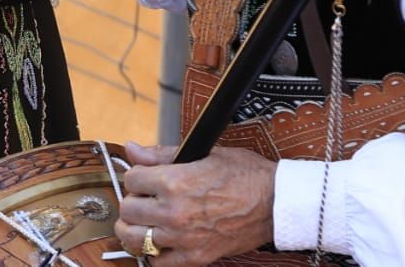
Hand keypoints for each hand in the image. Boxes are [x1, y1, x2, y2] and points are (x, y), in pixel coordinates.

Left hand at [114, 142, 274, 264]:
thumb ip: (162, 154)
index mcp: (174, 182)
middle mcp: (174, 211)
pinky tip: (160, 242)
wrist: (276, 203)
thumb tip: (132, 149)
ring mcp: (184, 237)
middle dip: (133, 200)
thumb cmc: (245, 176)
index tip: (145, 178)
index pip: (131, 178)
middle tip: (145, 198)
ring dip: (134, 228)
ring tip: (143, 221)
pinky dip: (155, 255)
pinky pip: (160, 264)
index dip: (137, 175)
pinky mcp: (196, 257)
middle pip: (128, 209)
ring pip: (135, 238)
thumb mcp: (203, 153)